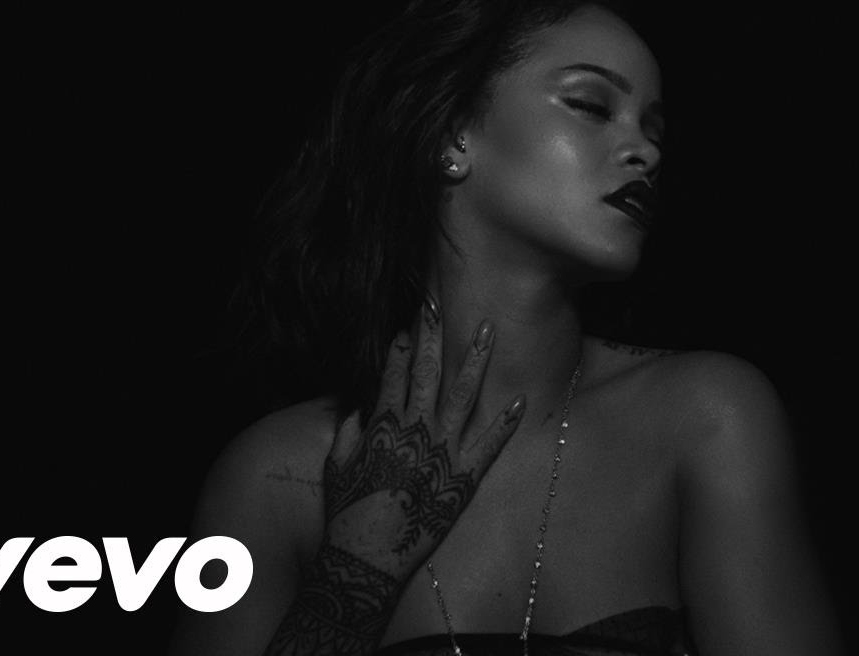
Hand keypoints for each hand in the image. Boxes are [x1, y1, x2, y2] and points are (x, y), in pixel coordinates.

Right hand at [321, 299, 524, 580]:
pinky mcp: (464, 476)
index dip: (401, 345)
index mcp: (383, 424)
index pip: (393, 372)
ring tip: (489, 329)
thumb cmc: (347, 513)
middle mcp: (415, 429)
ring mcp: (443, 450)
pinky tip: (521, 399)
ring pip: (463, 394)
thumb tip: (358, 408)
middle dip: (432, 334)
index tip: (408, 323)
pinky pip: (490, 444)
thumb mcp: (337, 466)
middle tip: (438, 303)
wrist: (366, 556)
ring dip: (476, 358)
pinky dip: (507, 422)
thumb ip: (348, 432)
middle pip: (427, 370)